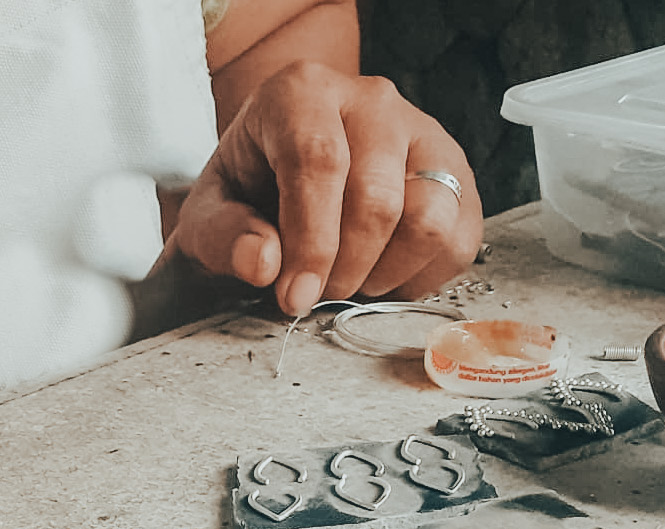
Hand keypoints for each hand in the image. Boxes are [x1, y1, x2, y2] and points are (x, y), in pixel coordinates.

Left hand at [171, 61, 483, 314]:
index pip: (319, 161)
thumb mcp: (206, 219)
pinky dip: (418, 279)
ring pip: (430, 217)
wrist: (279, 183)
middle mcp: (371, 101)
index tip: (294, 298)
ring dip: (386, 274)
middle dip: (344, 269)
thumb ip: (224, 239)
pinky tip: (380, 279)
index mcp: (301, 94)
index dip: (310, 242)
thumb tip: (264, 264)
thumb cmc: (243, 198)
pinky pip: (457, 239)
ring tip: (348, 283)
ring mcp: (422, 133)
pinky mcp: (454, 174)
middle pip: (377, 199)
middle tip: (314, 296)